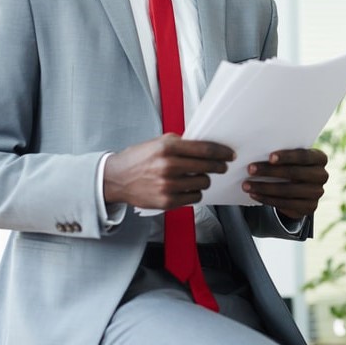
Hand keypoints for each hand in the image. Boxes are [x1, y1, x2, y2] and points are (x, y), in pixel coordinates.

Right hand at [103, 134, 234, 209]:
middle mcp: (168, 165)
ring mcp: (168, 185)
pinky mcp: (167, 201)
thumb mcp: (157, 143)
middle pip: (207, 167)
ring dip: (203, 179)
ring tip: (196, 176)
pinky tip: (188, 187)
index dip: (221, 152)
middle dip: (218, 166)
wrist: (116, 179)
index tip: (229, 154)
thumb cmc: (137, 159)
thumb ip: (179, 143)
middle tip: (221, 166)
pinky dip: (195, 192)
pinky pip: (194, 197)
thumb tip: (203, 147)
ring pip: (203, 183)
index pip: (204, 149)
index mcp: (167, 147)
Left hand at [242, 148, 328, 219]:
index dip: (287, 157)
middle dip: (270, 171)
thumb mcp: (288, 158)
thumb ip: (279, 155)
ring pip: (288, 190)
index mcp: (319, 158)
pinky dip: (267, 199)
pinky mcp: (309, 207)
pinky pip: (285, 203)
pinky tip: (254, 194)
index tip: (270, 157)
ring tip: (246, 185)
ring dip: (264, 187)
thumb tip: (254, 150)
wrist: (298, 187)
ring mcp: (317, 192)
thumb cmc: (289, 165)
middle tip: (250, 169)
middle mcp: (322, 175)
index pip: (303, 156)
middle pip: (294, 173)